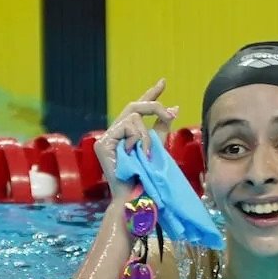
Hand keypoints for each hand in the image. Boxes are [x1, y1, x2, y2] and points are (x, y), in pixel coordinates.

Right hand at [94, 79, 178, 197]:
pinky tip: (138, 153)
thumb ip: (162, 127)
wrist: (138, 196)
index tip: (163, 82)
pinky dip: (138, 139)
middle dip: (154, 105)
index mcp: (129, 133)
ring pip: (134, 117)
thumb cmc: (148, 177)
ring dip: (147, 135)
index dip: (151, 94)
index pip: (139, 109)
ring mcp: (107, 137)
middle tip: (170, 113)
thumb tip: (174, 108)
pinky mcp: (103, 143)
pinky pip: (127, 127)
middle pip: (135, 105)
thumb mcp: (159, 146)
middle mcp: (115, 132)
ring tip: (147, 153)